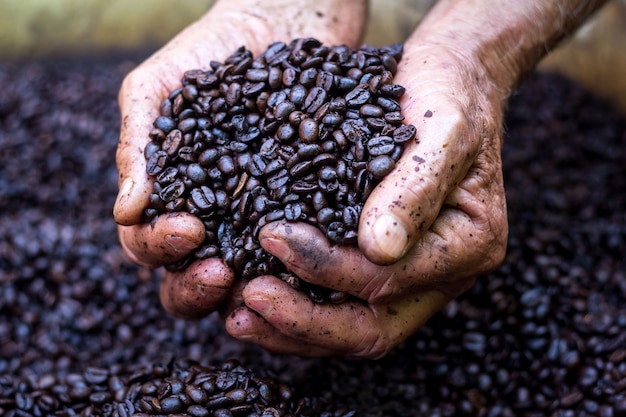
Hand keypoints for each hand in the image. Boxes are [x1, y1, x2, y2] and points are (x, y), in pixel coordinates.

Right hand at [113, 0, 366, 318]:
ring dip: (249, 291)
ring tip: (266, 281)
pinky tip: (314, 262)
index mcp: (170, 200)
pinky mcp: (309, 209)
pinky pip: (303, 246)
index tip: (188, 229)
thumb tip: (127, 211)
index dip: (159, 246)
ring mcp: (261, 219)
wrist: (278, 21)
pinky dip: (304, 262)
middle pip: (191, 280)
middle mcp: (213, 221)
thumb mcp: (156, 89)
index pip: (147, 244)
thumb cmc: (207, 53)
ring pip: (246, 278)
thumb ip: (137, 145)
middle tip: (222, 273)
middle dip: (198, 286)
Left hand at [225, 40, 508, 357]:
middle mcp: (441, 274)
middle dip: (304, 321)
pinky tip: (254, 293)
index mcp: (468, 246)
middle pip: (371, 330)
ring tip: (238, 315)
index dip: (328, 267)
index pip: (388, 280)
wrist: (451, 80)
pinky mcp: (382, 264)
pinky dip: (297, 306)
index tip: (274, 236)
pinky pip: (339, 303)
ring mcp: (411, 275)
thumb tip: (380, 249)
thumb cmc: (451, 95)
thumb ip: (416, 188)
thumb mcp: (442, 129)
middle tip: (247, 298)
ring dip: (292, 329)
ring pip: (351, 328)